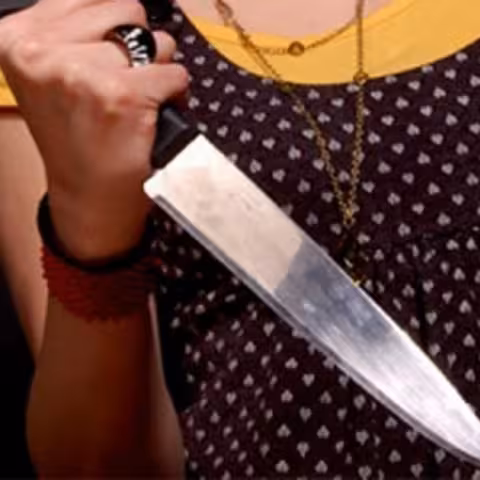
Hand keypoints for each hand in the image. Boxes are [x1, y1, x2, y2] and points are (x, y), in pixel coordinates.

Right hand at [0, 0, 188, 259]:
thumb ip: (71, 31)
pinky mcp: (123, 96)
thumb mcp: (50, 74)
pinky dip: (176, 93)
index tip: (107, 58)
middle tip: (124, 84)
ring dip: (157, 68)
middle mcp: (43, 51)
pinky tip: (153, 114)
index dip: (111, 29)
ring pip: (155, 40)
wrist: (88, 196)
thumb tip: (122, 6)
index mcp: (17, 38)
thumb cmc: (76, 137)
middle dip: (136, 47)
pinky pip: (174, 73)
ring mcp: (83, 73)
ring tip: (138, 99)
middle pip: (126, 11)